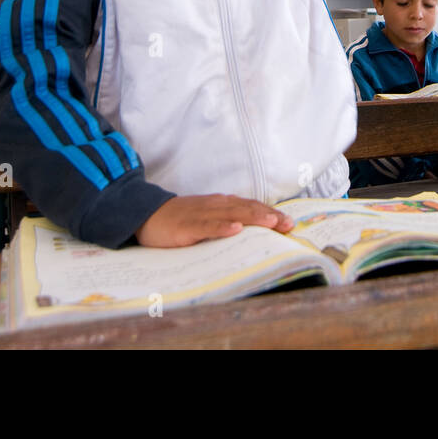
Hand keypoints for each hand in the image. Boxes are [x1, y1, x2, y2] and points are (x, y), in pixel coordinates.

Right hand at [135, 194, 294, 247]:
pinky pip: (208, 226)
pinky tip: (235, 229)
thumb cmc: (180, 219)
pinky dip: (223, 227)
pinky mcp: (188, 226)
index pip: (251, 207)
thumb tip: (251, 233)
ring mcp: (203, 214)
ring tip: (271, 222)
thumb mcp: (207, 219)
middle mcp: (216, 206)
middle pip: (247, 209)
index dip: (271, 213)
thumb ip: (226, 222)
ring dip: (253, 218)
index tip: (290, 223)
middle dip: (270, 216)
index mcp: (222, 205)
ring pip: (232, 214)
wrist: (147, 215)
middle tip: (288, 225)